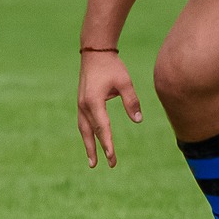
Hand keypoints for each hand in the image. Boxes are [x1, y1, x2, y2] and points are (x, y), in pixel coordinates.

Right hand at [77, 49, 142, 166]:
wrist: (95, 53)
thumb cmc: (112, 67)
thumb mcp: (125, 82)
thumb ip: (131, 101)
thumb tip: (138, 120)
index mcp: (94, 102)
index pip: (102, 127)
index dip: (107, 143)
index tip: (111, 156)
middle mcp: (84, 106)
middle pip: (89, 133)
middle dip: (97, 150)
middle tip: (104, 165)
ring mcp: (80, 105)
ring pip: (83, 130)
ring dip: (88, 145)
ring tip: (92, 161)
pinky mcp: (82, 103)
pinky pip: (83, 124)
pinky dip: (87, 135)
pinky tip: (91, 142)